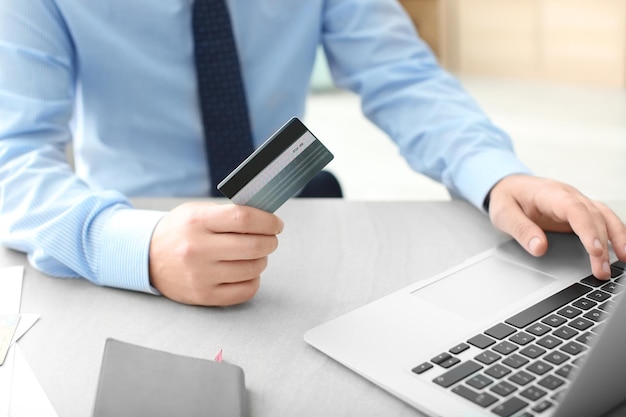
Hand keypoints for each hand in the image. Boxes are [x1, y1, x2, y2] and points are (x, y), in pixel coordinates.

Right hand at [148, 202, 283, 305]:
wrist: (146, 258)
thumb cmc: (179, 231)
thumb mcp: (197, 211)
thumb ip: (229, 214)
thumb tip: (266, 218)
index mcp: (197, 222)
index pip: (244, 218)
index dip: (268, 221)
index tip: (276, 224)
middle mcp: (197, 249)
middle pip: (254, 246)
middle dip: (270, 241)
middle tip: (270, 239)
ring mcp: (200, 275)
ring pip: (253, 269)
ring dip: (262, 260)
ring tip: (254, 254)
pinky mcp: (203, 296)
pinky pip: (246, 291)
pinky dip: (253, 280)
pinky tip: (246, 271)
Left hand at [487, 174, 625, 278]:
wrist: (508, 184)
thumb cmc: (507, 198)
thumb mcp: (504, 214)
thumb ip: (521, 230)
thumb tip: (539, 248)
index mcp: (550, 194)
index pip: (575, 210)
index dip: (588, 230)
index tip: (595, 251)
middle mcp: (569, 196)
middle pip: (594, 217)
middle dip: (602, 244)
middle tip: (603, 270)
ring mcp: (577, 202)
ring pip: (605, 217)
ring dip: (617, 238)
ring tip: (624, 261)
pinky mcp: (580, 211)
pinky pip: (603, 220)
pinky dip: (615, 233)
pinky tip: (622, 250)